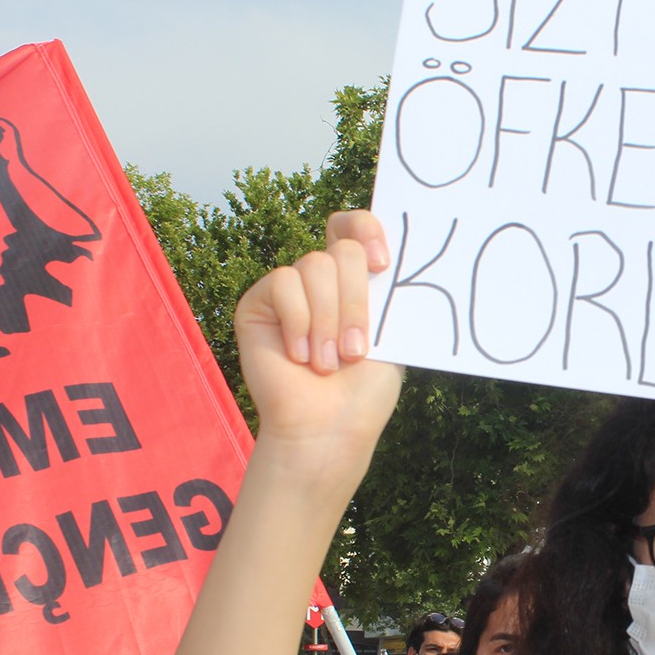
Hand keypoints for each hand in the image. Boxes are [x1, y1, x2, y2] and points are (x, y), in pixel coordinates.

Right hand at [235, 211, 402, 465]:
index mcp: (355, 281)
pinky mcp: (258, 304)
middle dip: (357, 301)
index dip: (368, 228)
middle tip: (356, 349)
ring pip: (315, 265)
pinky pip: (283, 284)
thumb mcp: (390, 333)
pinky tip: (299, 356)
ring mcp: (288, 290)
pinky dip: (299, 322)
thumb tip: (396, 251)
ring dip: (329, 320)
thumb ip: (387, 289)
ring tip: (328, 363)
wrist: (328, 428)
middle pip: (343, 248)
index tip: (383, 263)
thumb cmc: (362, 391)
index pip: (354, 225)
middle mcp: (321, 280)